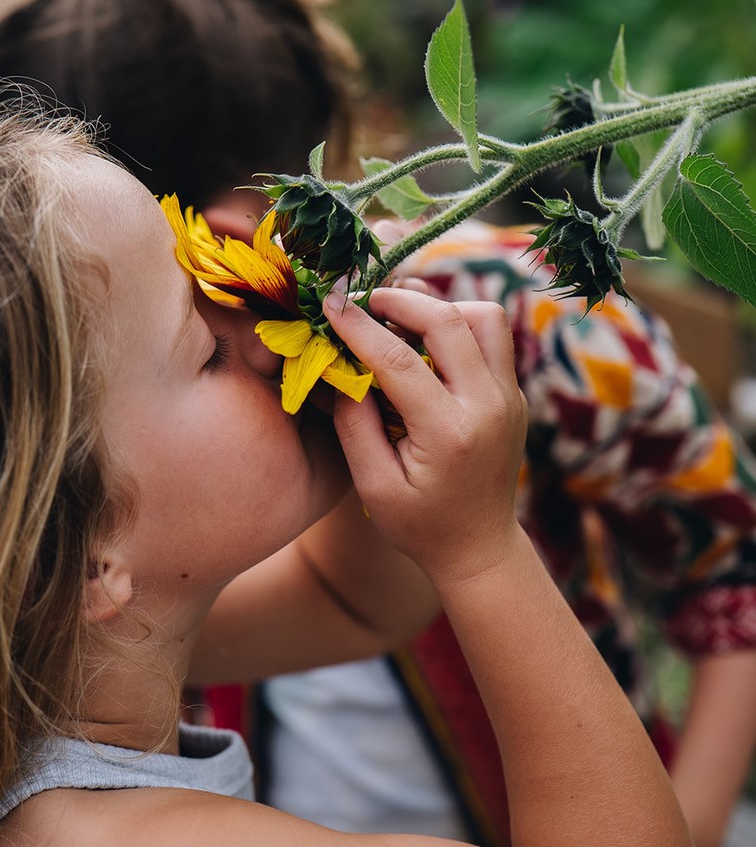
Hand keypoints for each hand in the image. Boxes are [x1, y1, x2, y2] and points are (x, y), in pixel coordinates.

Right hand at [322, 287, 526, 591]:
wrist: (479, 547)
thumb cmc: (418, 524)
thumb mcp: (373, 485)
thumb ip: (354, 423)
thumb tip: (342, 364)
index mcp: (450, 434)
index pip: (401, 361)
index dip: (360, 327)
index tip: (331, 304)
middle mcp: (489, 407)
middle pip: (451, 321)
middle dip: (402, 300)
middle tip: (366, 299)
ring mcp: (510, 398)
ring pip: (486, 318)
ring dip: (441, 308)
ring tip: (401, 320)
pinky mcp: (514, 394)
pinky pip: (492, 338)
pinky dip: (457, 326)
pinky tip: (424, 343)